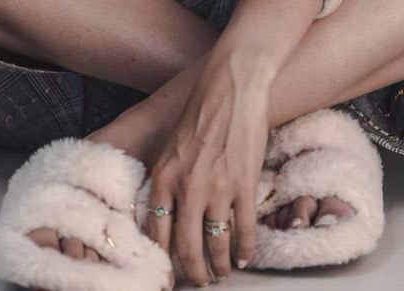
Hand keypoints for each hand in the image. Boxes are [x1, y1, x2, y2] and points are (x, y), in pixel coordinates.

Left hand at [145, 58, 271, 285]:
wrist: (229, 90)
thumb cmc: (197, 116)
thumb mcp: (168, 150)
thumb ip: (166, 183)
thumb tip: (167, 216)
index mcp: (162, 180)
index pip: (157, 234)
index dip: (164, 260)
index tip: (170, 274)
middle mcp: (186, 189)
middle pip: (187, 247)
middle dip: (193, 273)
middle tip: (199, 282)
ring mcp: (217, 189)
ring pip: (217, 243)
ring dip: (220, 265)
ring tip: (222, 273)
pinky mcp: (245, 185)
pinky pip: (245, 229)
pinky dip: (246, 249)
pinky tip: (246, 258)